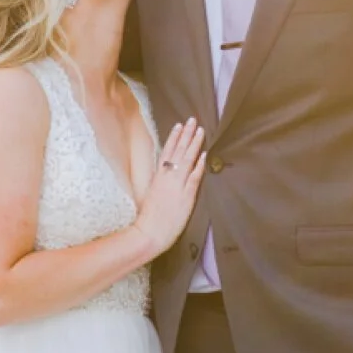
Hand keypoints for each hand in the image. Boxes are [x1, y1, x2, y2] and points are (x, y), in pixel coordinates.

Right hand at [133, 118, 206, 256]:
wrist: (149, 233)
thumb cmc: (147, 217)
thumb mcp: (149, 194)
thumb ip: (158, 182)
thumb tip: (163, 173)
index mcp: (157, 177)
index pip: (166, 151)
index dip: (174, 137)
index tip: (179, 125)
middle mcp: (167, 178)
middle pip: (178, 151)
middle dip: (186, 134)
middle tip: (193, 120)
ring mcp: (177, 186)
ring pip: (187, 160)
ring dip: (194, 144)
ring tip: (201, 131)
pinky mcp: (186, 196)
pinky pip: (194, 178)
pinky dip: (199, 166)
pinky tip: (204, 155)